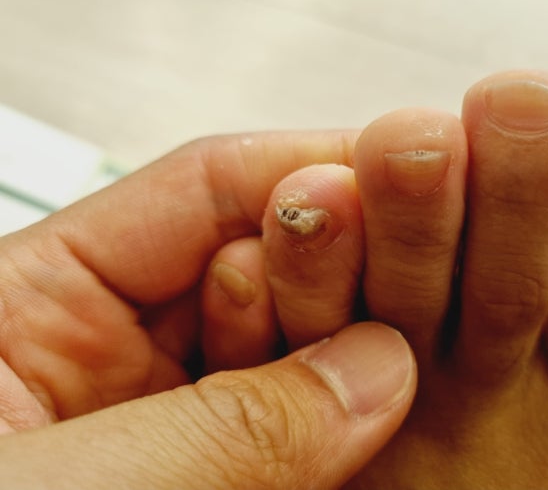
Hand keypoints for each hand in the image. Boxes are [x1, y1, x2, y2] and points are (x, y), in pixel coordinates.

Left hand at [0, 132, 415, 488]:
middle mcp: (109, 353)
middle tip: (428, 265)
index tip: (406, 169)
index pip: (202, 191)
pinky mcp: (197, 481)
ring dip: (356, 346)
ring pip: (289, 349)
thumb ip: (220, 433)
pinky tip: (396, 415)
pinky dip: (346, 426)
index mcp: (36, 301)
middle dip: (345, 259)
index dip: (310, 170)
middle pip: (259, 261)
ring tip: (426, 345)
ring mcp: (164, 421)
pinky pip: (292, 434)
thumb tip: (379, 372)